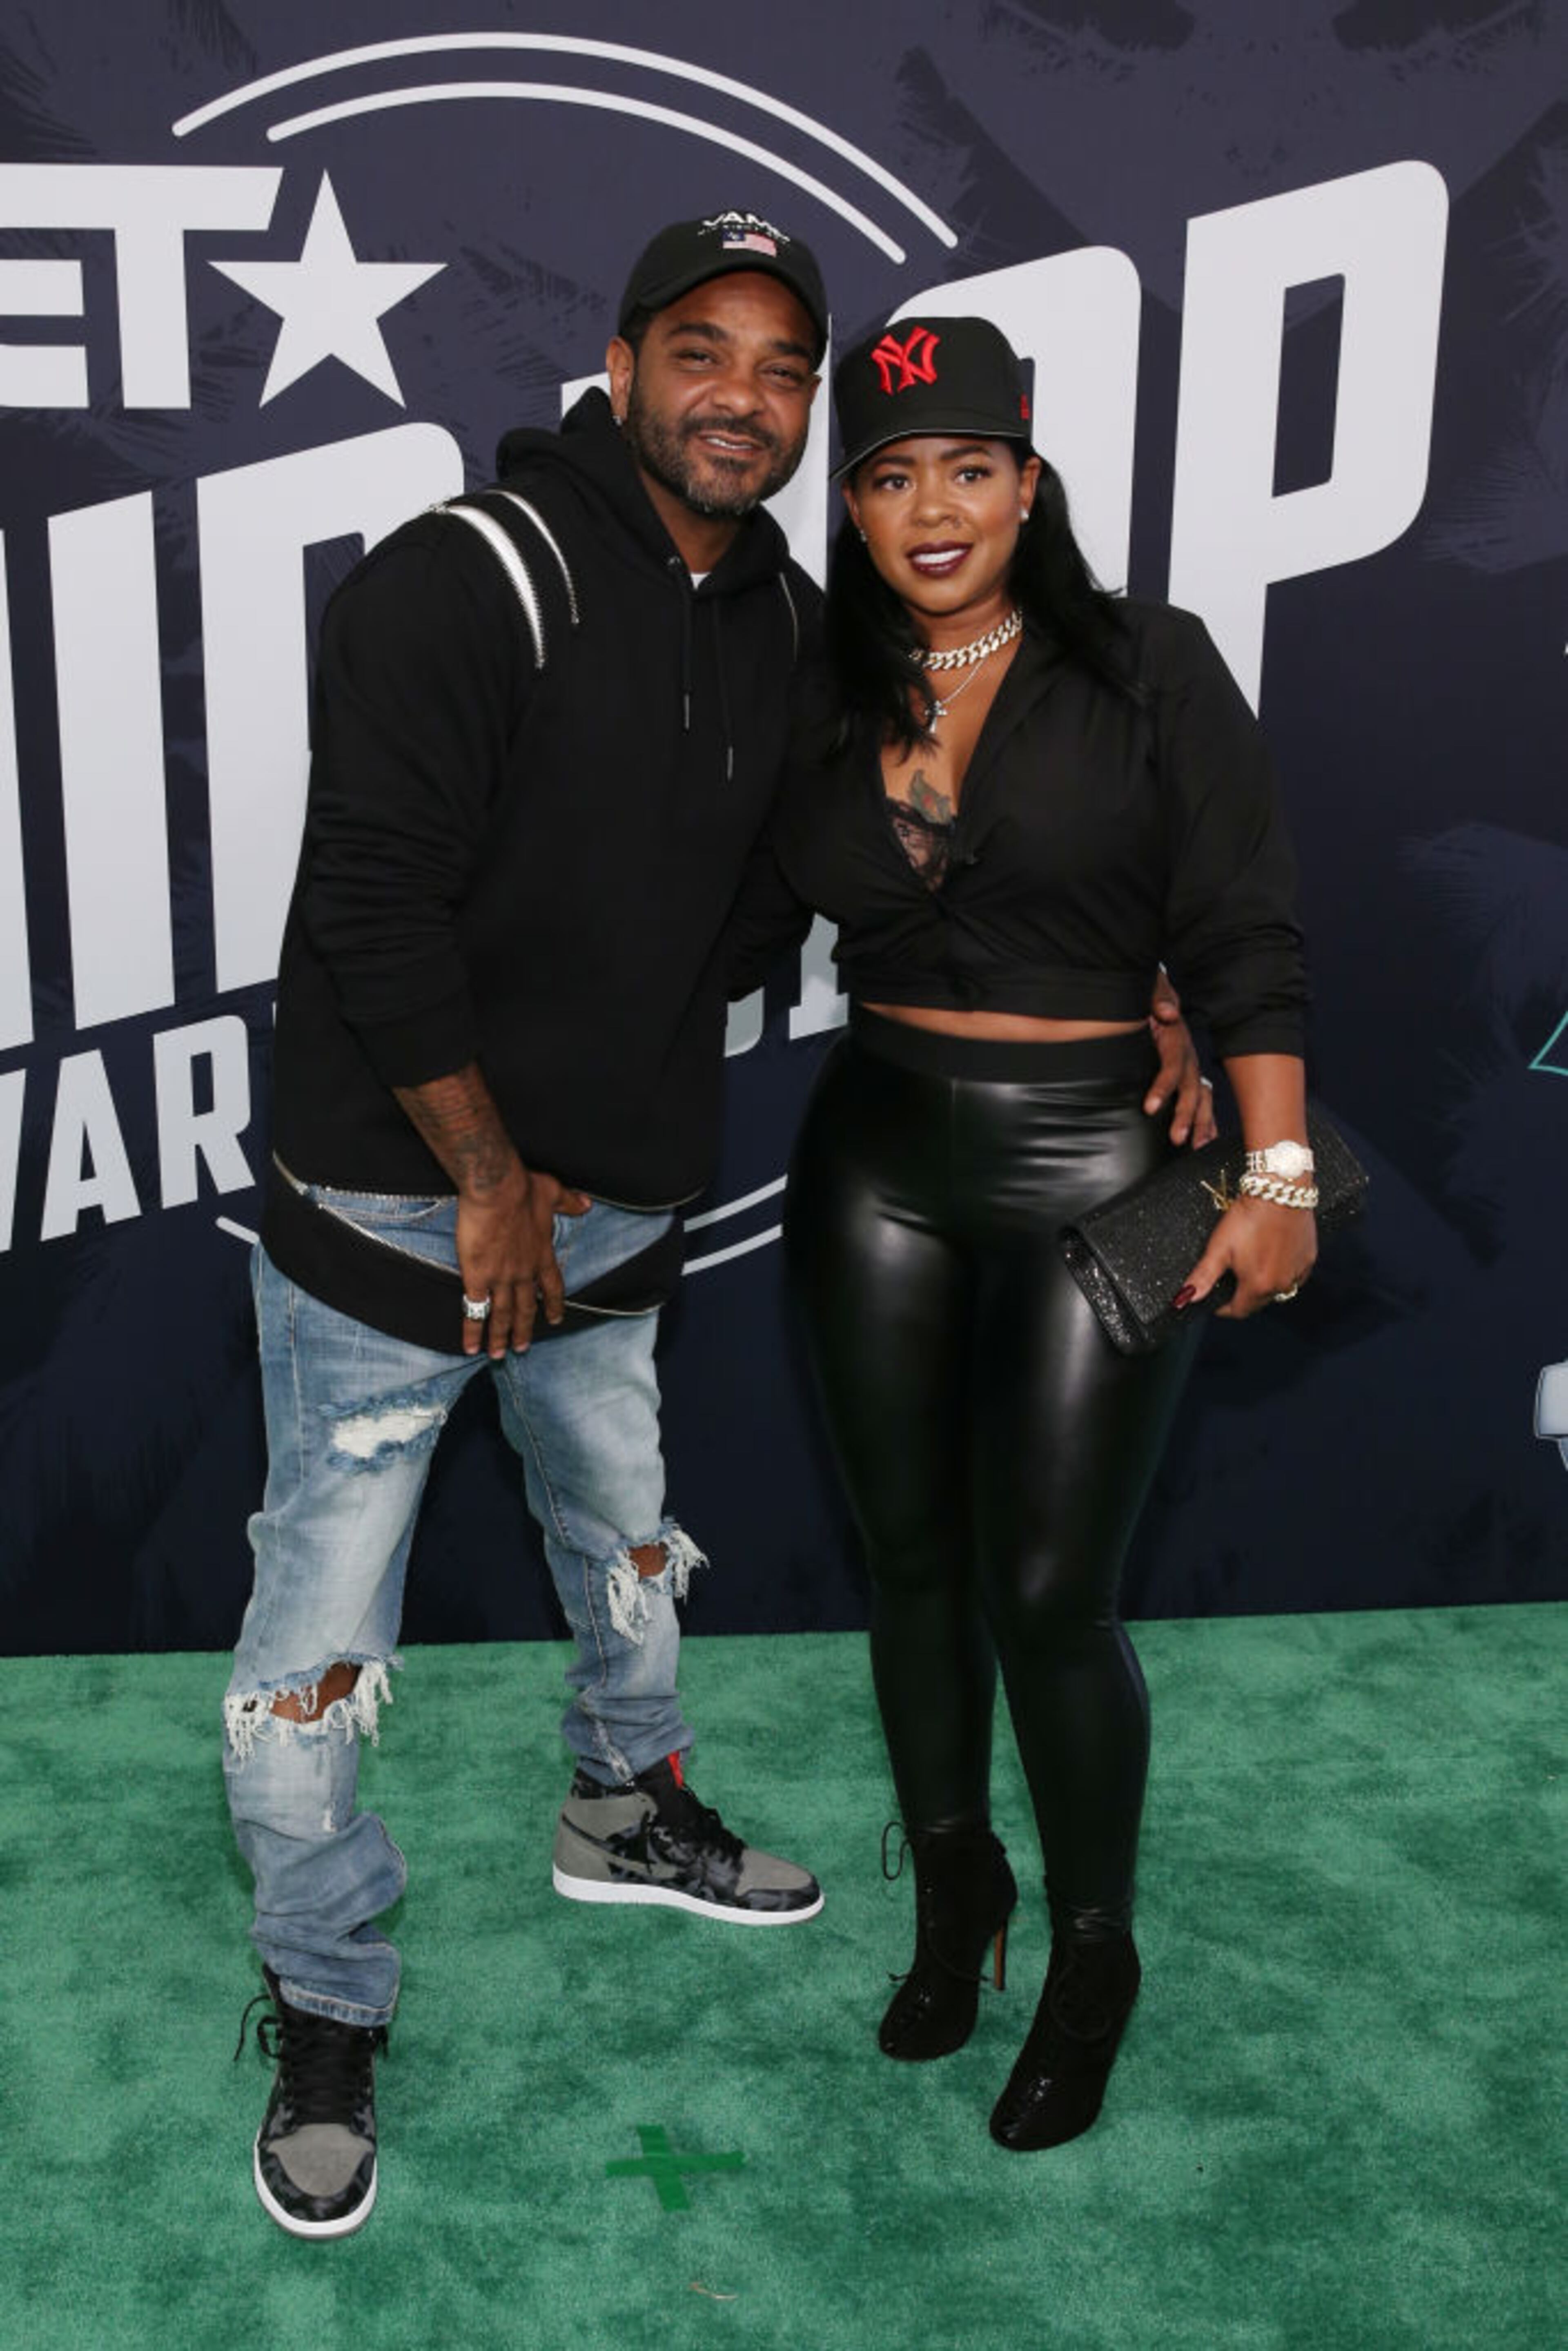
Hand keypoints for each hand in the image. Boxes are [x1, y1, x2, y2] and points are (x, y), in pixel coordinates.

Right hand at [456, 1166, 590, 1357]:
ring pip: (502, 1314)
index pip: (552, 1287)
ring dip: (500, 1336)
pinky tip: (470, 1346)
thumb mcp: (552, 1191)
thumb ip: (569, 1201)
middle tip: (523, 1348)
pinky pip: (475, 1310)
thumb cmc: (522, 1187)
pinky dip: (473, 1330)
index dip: (553, 1304)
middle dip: (523, 1329)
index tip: (554, 1319)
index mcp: (542, 1255)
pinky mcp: (477, 1277)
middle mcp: (524, 1272)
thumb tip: (586, 1204)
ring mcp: (501, 1277)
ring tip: (498, 1355)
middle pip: (525, 1308)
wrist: (496, 1188)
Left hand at [1145, 971, 1216, 1147]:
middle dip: (1186, 1115)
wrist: (1158, 1002)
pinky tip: (1207, 1142)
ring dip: (1201, 1123)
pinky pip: (1204, 1103)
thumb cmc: (1151, 1002)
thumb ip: (1159, 998)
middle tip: (1176, 1138)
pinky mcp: (1192, 1079)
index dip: (1162, 1087)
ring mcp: (1193, 1071)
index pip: (1172, 1067)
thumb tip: (1167, 1011)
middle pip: (1192, 1089)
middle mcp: (1189, 1058)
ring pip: (1203, 1099)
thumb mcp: (1152, 994)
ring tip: (1196, 1146)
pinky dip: (1207, 1123)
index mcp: (1176, 1041)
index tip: (1149, 1108)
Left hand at [1173, 1196, 1316, 1322]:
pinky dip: (1282, 1272)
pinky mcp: (1309, 1257)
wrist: (1279, 1190)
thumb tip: (1187, 1298)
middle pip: (1258, 1302)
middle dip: (1243, 1297)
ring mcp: (1298, 1271)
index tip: (1216, 1300)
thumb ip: (1203, 1276)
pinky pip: (1294, 1275)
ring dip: (1264, 1285)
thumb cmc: (1250, 1216)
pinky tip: (1273, 1257)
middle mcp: (1282, 1284)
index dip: (1224, 1308)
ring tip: (1251, 1266)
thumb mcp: (1219, 1247)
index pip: (1239, 1311)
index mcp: (1258, 1285)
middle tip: (1231, 1280)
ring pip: (1278, 1289)